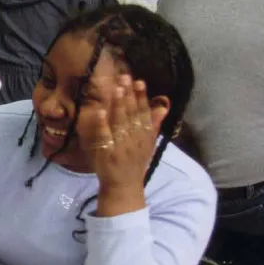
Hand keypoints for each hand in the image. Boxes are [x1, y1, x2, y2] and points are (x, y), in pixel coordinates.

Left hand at [82, 75, 166, 195]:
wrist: (124, 186)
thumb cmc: (135, 163)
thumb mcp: (149, 145)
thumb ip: (154, 125)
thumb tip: (163, 106)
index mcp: (145, 136)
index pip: (145, 114)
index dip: (142, 98)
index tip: (140, 81)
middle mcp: (135, 139)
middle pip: (133, 115)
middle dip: (129, 96)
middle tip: (125, 77)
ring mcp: (121, 146)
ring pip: (120, 123)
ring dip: (119, 105)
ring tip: (116, 88)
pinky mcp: (107, 152)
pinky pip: (105, 136)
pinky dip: (103, 124)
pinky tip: (100, 111)